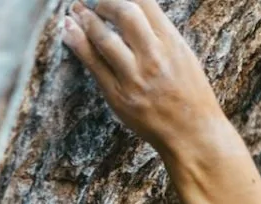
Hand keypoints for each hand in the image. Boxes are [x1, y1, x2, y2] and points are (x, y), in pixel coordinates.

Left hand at [59, 0, 227, 156]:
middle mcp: (154, 56)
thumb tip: (133, 9)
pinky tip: (68, 30)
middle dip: (104, 2)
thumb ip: (160, 33)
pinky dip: (77, 42)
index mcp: (172, 42)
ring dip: (84, 18)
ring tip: (75, 9)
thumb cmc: (189, 95)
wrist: (192, 134)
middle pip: (124, 13)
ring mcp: (135, 77)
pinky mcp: (118, 96)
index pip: (145, 2)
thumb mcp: (182, 56)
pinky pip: (93, 64)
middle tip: (93, 2)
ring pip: (103, 38)